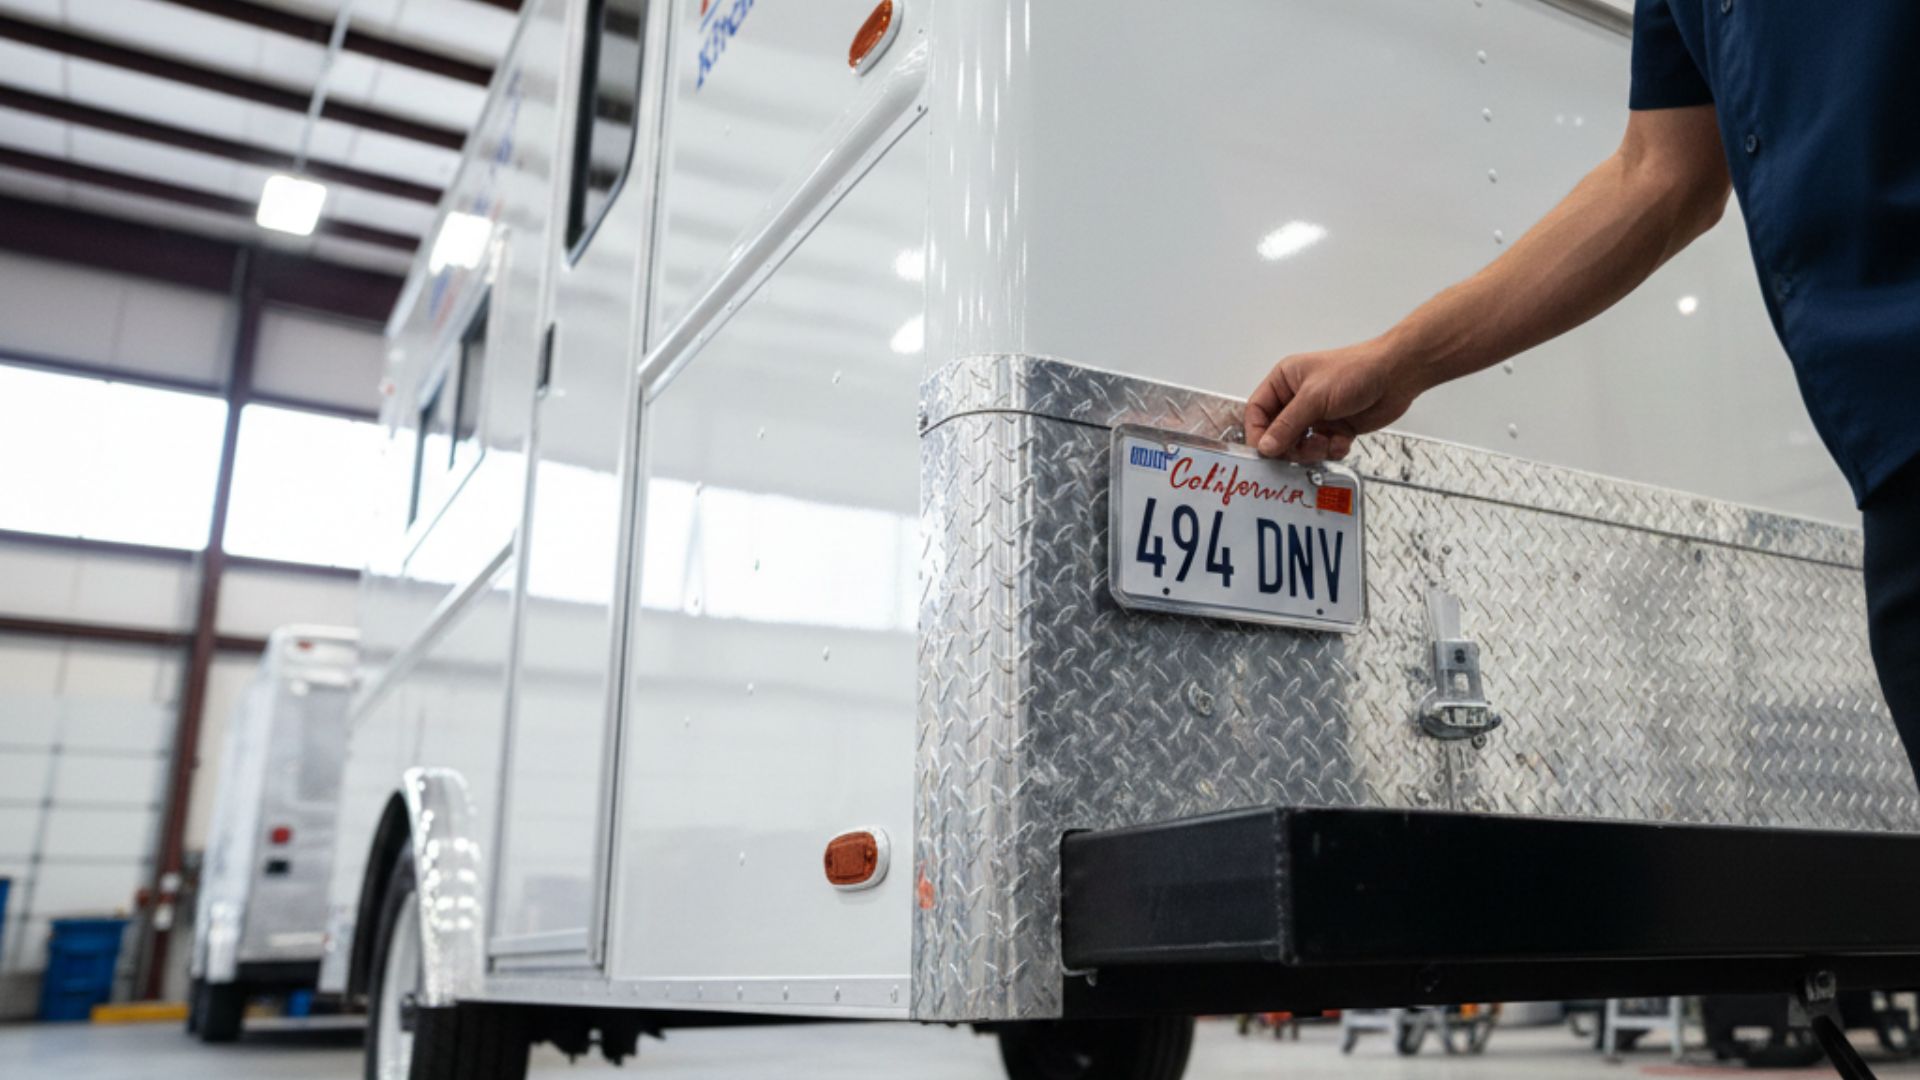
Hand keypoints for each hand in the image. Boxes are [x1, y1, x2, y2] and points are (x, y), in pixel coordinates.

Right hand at [1244, 341, 1424, 463]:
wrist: (1396, 376)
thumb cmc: (1355, 371)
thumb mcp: (1313, 397)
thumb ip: (1286, 425)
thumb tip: (1265, 447)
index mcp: (1285, 381)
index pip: (1258, 411)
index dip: (1258, 433)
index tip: (1264, 452)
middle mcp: (1297, 398)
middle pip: (1278, 433)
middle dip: (1289, 446)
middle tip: (1299, 452)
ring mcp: (1317, 414)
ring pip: (1300, 445)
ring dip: (1312, 450)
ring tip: (1326, 443)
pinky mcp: (1335, 428)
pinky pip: (1323, 449)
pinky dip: (1332, 449)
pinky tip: (1343, 440)